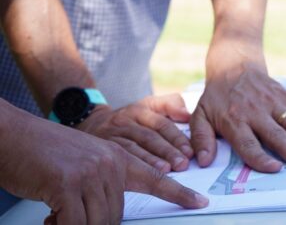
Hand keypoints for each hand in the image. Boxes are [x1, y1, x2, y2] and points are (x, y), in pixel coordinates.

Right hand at [0, 103, 207, 224]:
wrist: (17, 136)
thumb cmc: (50, 154)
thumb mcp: (88, 161)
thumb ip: (109, 179)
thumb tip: (116, 210)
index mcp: (119, 157)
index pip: (156, 178)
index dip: (179, 193)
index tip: (201, 202)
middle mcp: (111, 163)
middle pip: (117, 214)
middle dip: (95, 222)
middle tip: (69, 216)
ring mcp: (91, 172)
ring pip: (99, 222)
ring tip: (58, 214)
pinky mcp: (69, 184)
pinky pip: (75, 224)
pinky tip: (48, 218)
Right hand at [77, 93, 192, 172]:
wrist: (90, 122)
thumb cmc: (128, 118)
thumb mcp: (147, 105)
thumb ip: (169, 105)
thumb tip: (186, 114)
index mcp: (138, 110)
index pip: (160, 123)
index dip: (176, 138)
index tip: (190, 151)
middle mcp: (124, 121)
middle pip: (149, 137)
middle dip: (167, 151)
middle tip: (182, 164)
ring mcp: (110, 136)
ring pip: (133, 148)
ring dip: (151, 161)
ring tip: (167, 171)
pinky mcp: (99, 149)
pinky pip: (116, 159)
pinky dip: (131, 169)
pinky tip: (142, 178)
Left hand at [190, 65, 285, 172]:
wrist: (233, 65)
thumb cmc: (217, 96)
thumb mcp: (201, 115)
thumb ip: (202, 138)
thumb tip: (202, 160)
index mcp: (235, 120)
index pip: (249, 144)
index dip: (262, 158)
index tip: (276, 169)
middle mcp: (256, 112)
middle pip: (278, 136)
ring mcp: (274, 103)